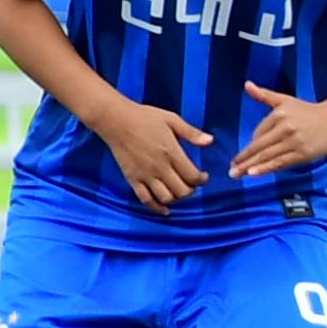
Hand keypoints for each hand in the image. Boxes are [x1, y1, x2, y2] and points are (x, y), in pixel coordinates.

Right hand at [89, 99, 212, 208]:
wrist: (116, 120)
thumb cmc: (145, 118)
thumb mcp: (172, 120)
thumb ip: (192, 133)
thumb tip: (210, 141)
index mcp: (171, 153)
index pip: (192, 176)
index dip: (202, 180)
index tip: (203, 176)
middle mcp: (159, 167)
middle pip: (182, 191)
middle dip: (191, 190)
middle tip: (192, 184)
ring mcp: (145, 175)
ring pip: (166, 198)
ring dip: (177, 199)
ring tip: (179, 191)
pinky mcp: (132, 179)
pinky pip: (145, 199)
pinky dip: (157, 208)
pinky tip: (165, 210)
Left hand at [228, 82, 326, 177]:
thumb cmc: (309, 111)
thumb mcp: (285, 101)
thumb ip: (264, 95)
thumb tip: (247, 85)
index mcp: (278, 114)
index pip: (258, 134)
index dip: (251, 146)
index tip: (242, 157)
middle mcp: (285, 128)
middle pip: (258, 146)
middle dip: (243, 159)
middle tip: (230, 170)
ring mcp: (294, 141)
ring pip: (267, 156)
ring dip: (249, 166)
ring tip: (236, 174)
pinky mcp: (302, 153)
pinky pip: (280, 162)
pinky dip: (266, 168)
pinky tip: (253, 173)